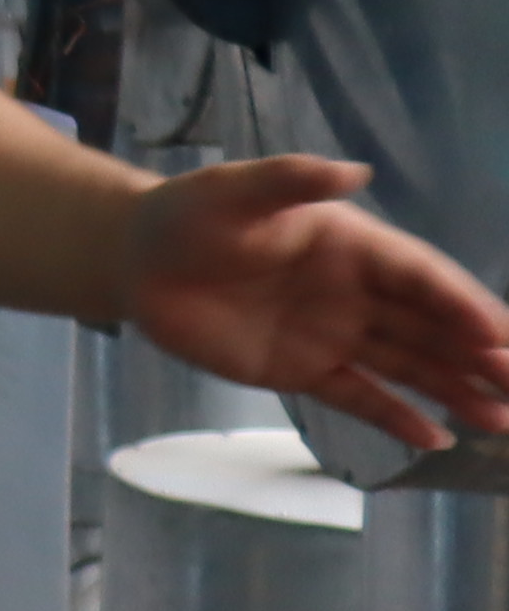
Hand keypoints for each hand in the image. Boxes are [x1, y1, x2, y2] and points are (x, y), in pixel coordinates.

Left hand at [125, 155, 508, 455]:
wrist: (138, 261)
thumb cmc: (191, 216)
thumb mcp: (235, 191)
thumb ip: (292, 180)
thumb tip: (353, 171)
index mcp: (354, 245)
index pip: (421, 277)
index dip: (461, 304)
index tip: (498, 335)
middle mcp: (357, 292)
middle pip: (432, 326)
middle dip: (481, 354)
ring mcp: (334, 334)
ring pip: (409, 365)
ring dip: (456, 390)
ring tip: (501, 420)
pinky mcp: (302, 369)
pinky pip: (359, 396)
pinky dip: (396, 417)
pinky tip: (437, 438)